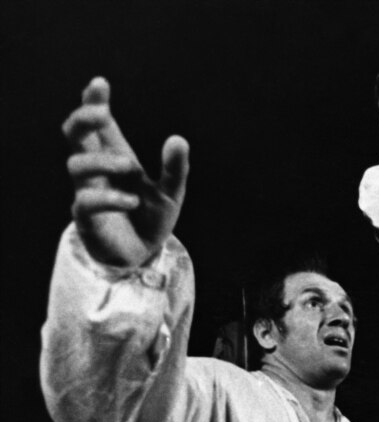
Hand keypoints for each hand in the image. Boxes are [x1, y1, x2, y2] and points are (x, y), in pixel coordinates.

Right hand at [62, 77, 189, 265]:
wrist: (143, 255)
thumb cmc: (152, 218)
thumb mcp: (171, 192)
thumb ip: (175, 168)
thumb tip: (178, 138)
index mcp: (115, 157)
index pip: (99, 125)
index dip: (94, 102)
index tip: (100, 83)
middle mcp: (98, 171)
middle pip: (74, 134)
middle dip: (83, 118)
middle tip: (103, 112)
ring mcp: (89, 192)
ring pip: (76, 164)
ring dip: (103, 160)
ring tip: (130, 167)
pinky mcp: (87, 219)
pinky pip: (85, 201)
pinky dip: (109, 197)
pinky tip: (131, 201)